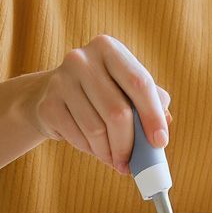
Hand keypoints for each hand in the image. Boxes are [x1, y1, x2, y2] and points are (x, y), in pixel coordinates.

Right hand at [30, 35, 169, 173]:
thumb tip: (164, 126)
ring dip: (110, 152)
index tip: (160, 142)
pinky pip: (77, 137)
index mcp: (109, 48)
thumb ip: (152, 101)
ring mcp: (61, 80)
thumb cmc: (101, 91)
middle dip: (128, 144)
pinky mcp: (47, 104)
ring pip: (96, 129)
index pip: (139, 82)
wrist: (50, 94)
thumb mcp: (126, 87)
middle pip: (117, 111)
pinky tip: (95, 148)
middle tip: (132, 163)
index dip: (152, 115)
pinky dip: (91, 150)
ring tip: (115, 158)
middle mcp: (82, 59)